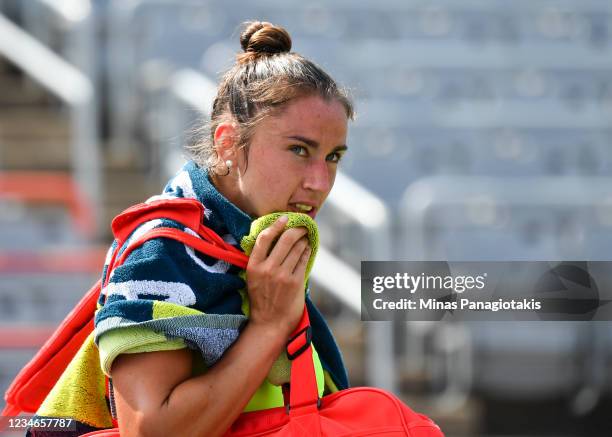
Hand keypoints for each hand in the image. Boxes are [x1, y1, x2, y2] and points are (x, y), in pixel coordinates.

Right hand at [246, 215, 309, 337]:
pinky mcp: (296, 282)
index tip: (285, 218)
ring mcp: (283, 275)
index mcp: (254, 266)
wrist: (269, 323)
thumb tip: (277, 237)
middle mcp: (268, 269)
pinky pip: (304, 260)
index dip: (276, 225)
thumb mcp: (254, 277)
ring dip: (303, 240)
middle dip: (296, 229)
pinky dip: (307, 252)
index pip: (265, 238)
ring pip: (297, 248)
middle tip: (302, 225)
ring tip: (305, 237)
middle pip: (285, 239)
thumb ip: (262, 260)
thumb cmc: (262, 298)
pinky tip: (307, 249)